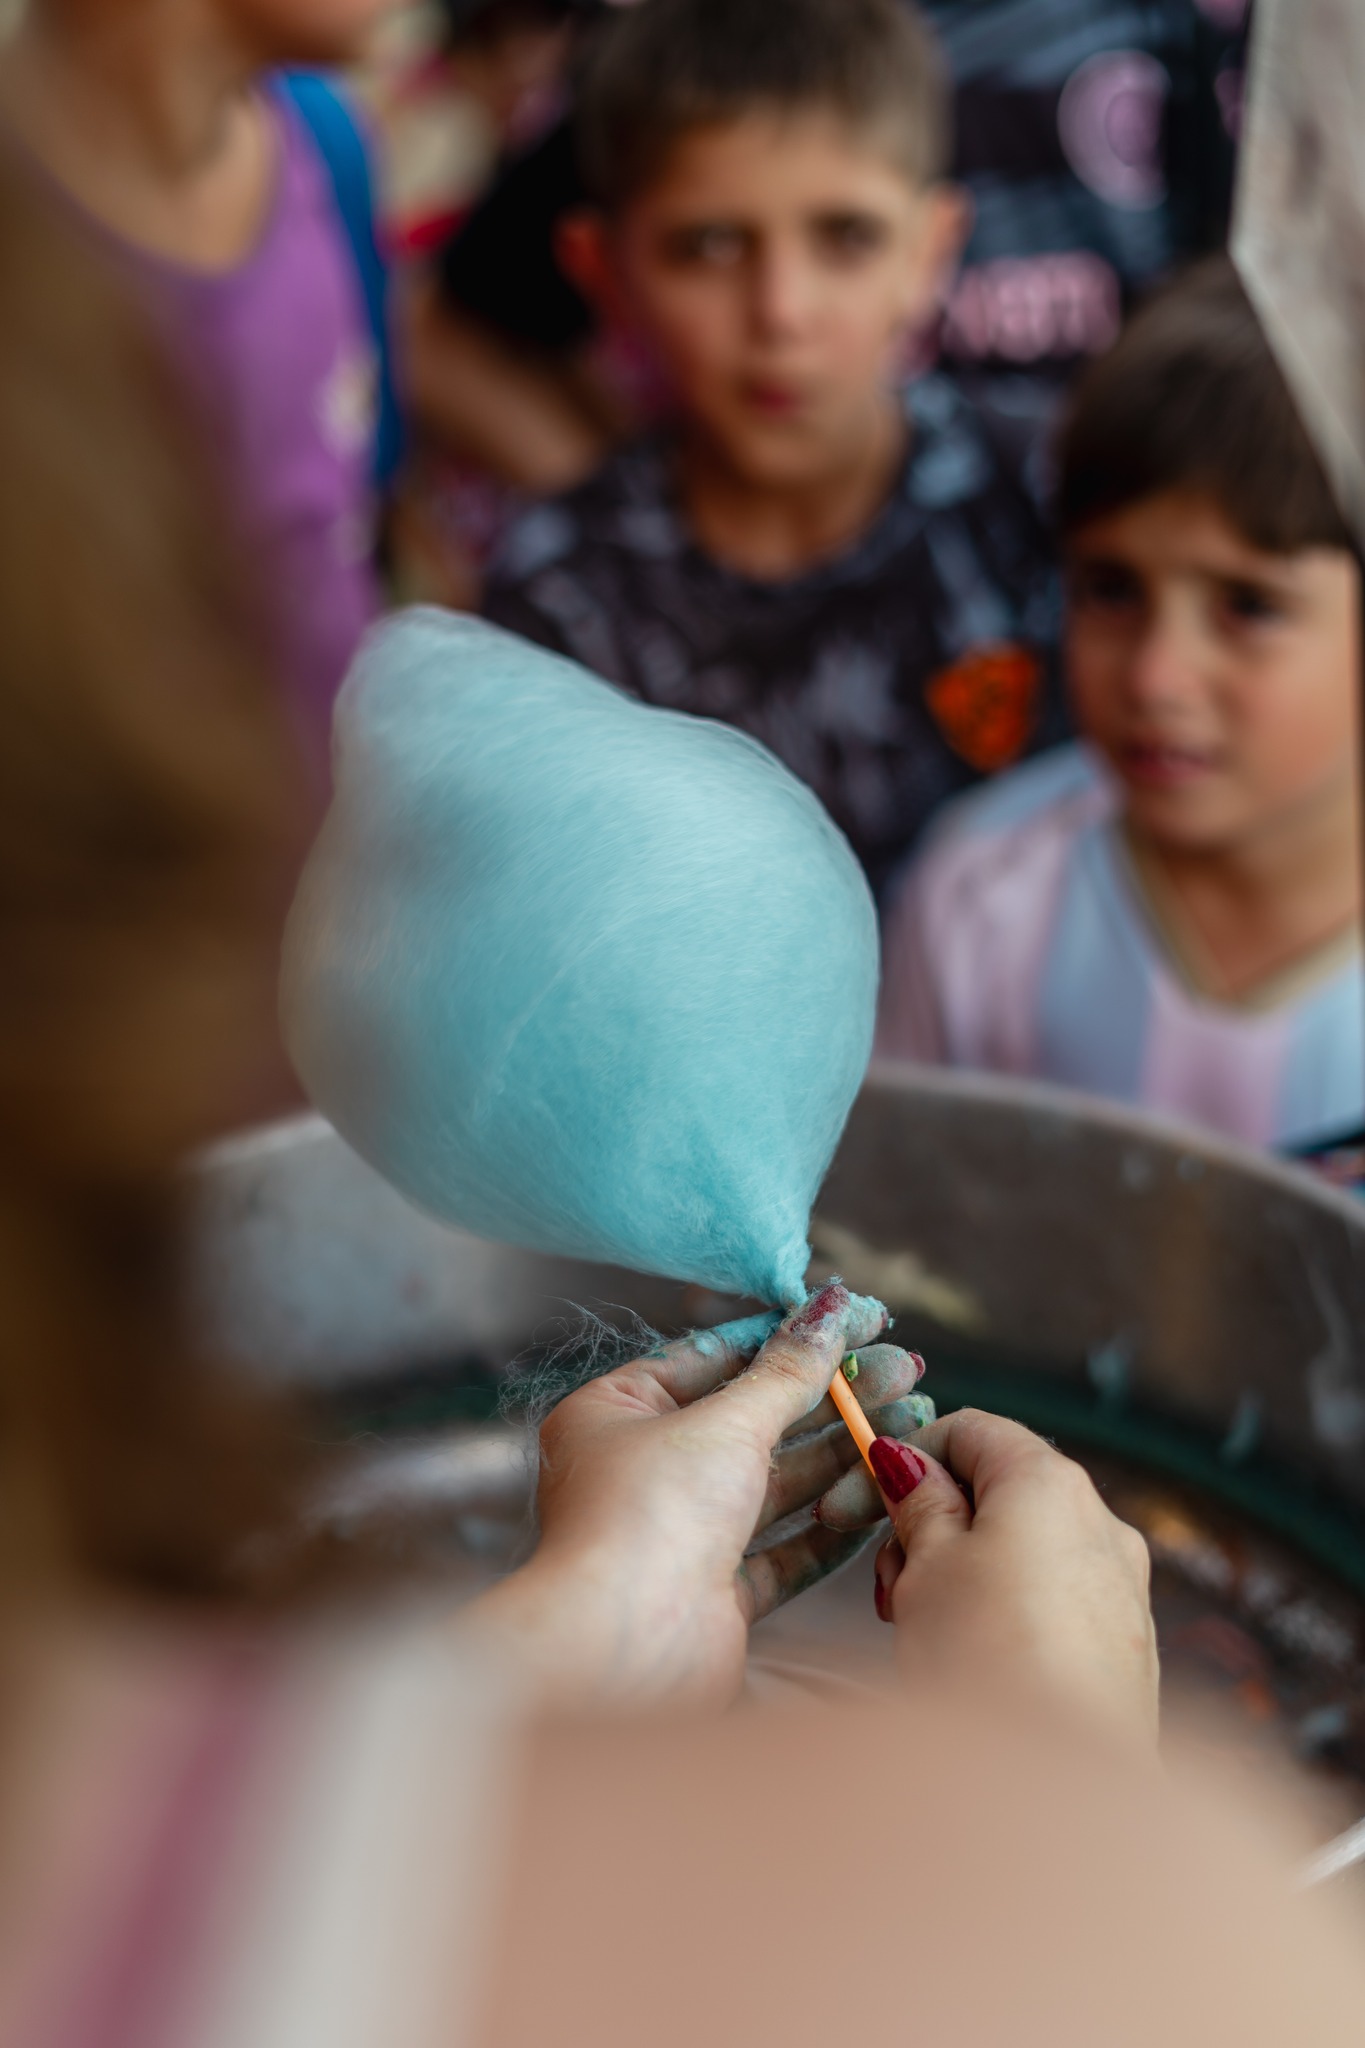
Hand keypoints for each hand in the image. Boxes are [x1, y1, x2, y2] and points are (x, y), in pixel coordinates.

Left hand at [467, 1284, 926, 1707]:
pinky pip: (780, 1551)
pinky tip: (883, 1493)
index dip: (791, 1336)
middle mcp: (640, 1472)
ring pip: (773, 1485)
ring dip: (843, 1455)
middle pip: (752, 1420)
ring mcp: (677, 1537)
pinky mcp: (711, 1597)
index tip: (859, 1319)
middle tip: (908, 1370)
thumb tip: (829, 1307)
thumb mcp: (725, 1425)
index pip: (716, 1356)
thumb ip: (787, 1371)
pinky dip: (829, 1525)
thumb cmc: (646, 1520)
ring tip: (913, 1421)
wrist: (621, 1655)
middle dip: (832, 1396)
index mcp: (615, 1413)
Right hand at [815, 1407, 1158, 1746]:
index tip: (856, 1503)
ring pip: (1027, 1548)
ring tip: (924, 1630)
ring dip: (966, 1570)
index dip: (904, 1456)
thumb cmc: (984, 1662)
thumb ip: (918, 1503)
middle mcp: (1101, 1522)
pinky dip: (1008, 1611)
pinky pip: (1055, 1602)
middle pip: (999, 1490)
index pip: (969, 1429)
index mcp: (1049, 1482)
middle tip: (889, 1581)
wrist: (1060, 1786)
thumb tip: (911, 1466)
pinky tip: (976, 1664)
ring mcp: (1123, 1588)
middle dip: (933, 1522)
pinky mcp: (1128, 1648)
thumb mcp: (926, 1568)